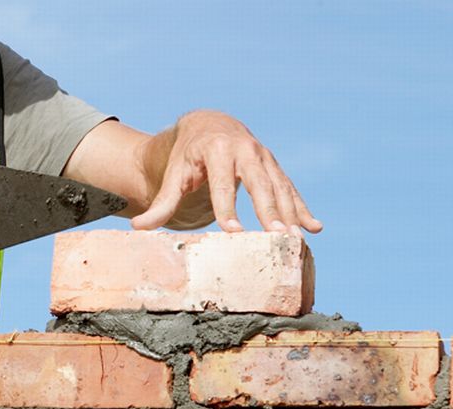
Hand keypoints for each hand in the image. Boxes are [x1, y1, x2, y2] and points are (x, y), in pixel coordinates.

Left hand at [130, 110, 322, 234]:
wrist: (210, 125)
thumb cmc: (188, 155)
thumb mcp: (174, 174)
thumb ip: (161, 203)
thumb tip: (136, 228)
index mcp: (217, 151)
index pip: (223, 184)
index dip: (228, 209)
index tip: (234, 232)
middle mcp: (245, 151)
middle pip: (259, 185)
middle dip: (269, 212)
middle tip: (277, 237)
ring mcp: (264, 158)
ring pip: (280, 187)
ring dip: (291, 213)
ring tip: (297, 240)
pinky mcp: (274, 167)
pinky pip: (290, 189)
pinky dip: (302, 208)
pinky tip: (315, 228)